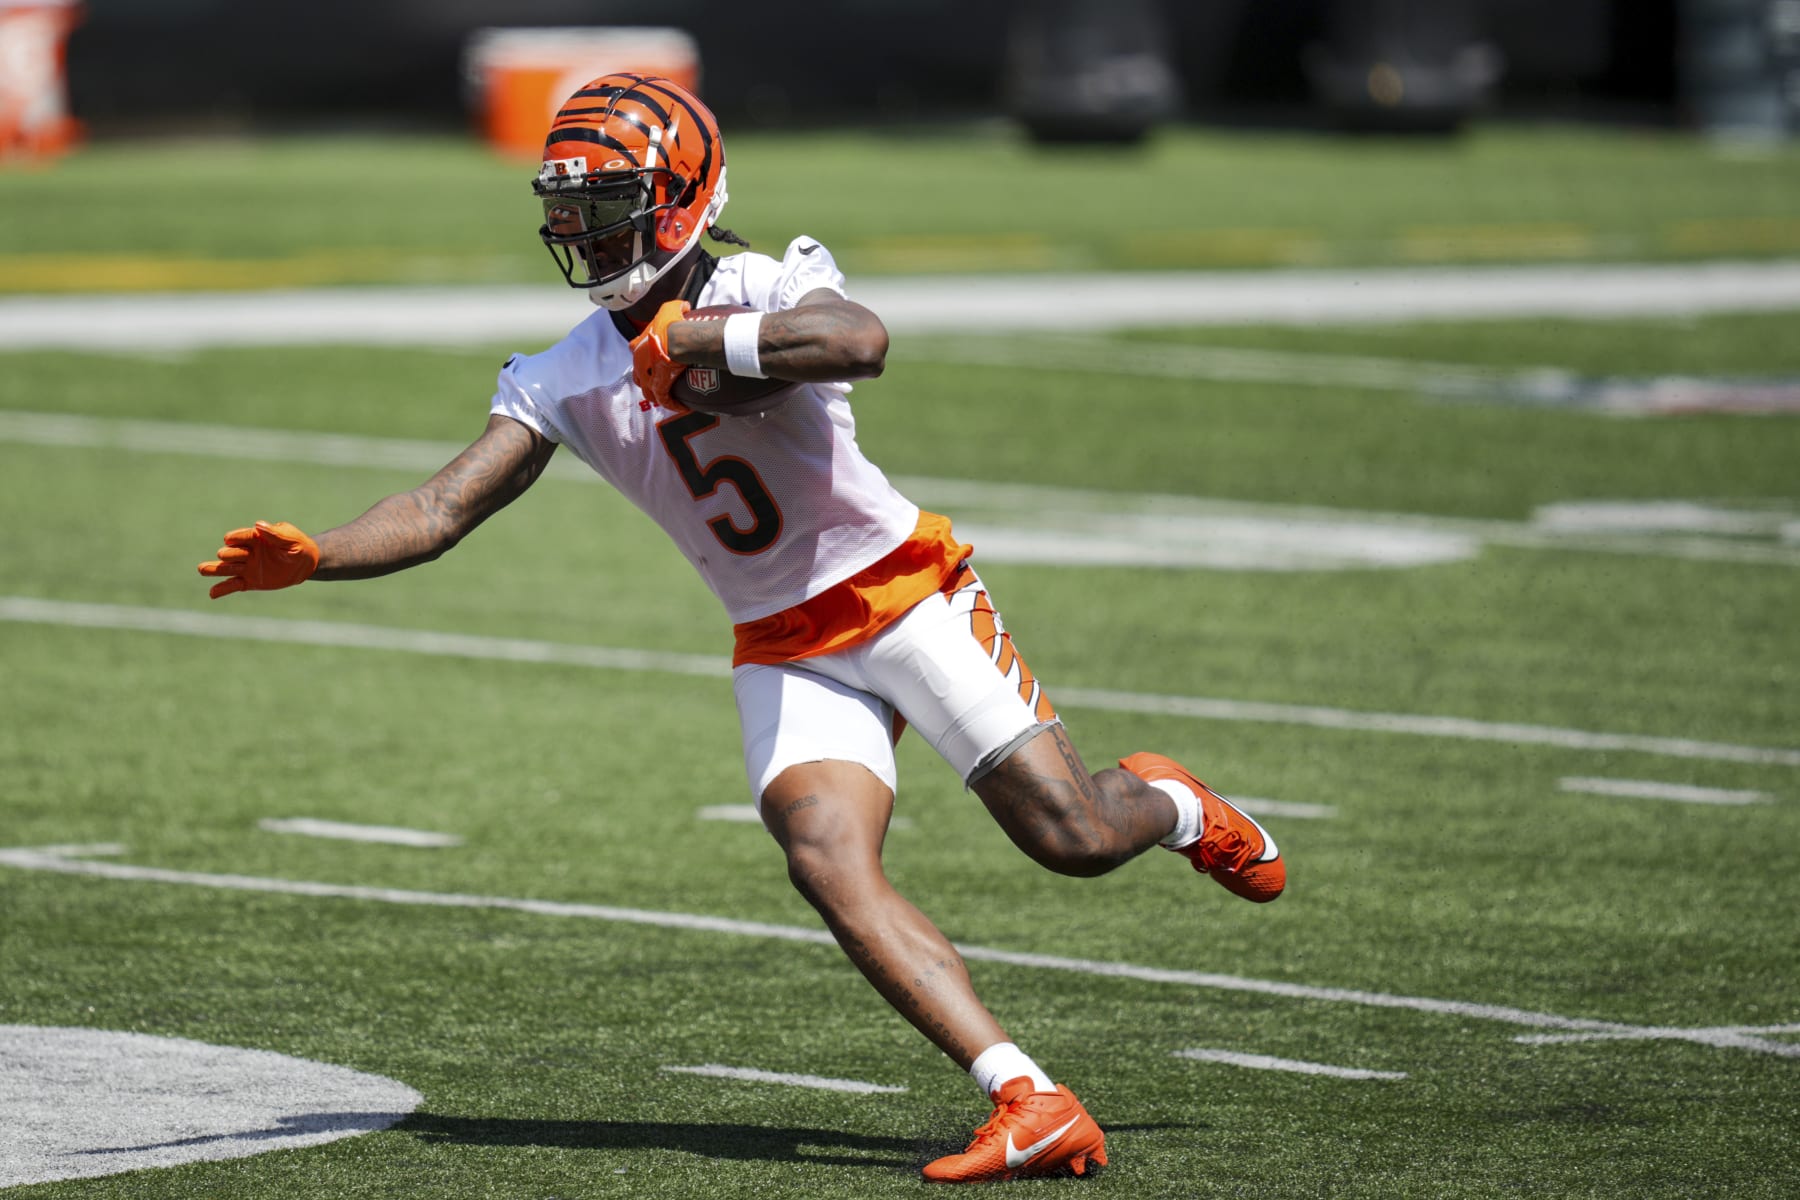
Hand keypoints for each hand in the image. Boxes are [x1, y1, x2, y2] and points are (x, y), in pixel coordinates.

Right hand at [198, 520, 320, 598]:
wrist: (305, 564)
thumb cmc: (298, 547)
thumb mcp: (290, 539)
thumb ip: (275, 534)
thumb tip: (258, 525)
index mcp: (256, 538)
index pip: (240, 536)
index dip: (235, 538)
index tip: (229, 539)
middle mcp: (247, 552)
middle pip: (231, 553)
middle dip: (230, 555)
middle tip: (233, 556)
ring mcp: (246, 567)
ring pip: (226, 568)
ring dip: (214, 569)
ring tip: (201, 569)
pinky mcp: (248, 581)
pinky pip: (232, 586)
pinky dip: (222, 589)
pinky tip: (212, 594)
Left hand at [630, 299, 692, 411]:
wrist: (677, 339)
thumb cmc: (672, 323)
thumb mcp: (671, 308)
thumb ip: (677, 306)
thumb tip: (685, 306)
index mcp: (638, 344)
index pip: (634, 349)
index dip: (641, 353)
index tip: (650, 355)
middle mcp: (638, 362)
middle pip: (638, 374)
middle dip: (645, 377)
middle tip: (657, 378)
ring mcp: (647, 376)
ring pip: (647, 390)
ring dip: (655, 394)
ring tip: (665, 397)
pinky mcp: (659, 387)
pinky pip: (664, 400)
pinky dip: (672, 404)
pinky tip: (680, 407)